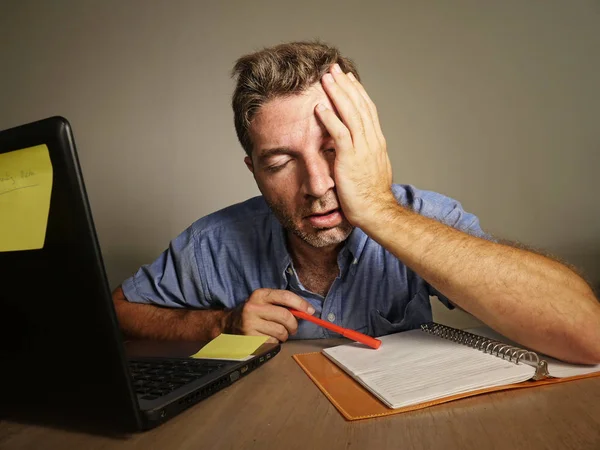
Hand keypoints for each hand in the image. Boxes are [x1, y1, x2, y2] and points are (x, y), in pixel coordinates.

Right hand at [225, 289, 314, 342]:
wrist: (228, 325)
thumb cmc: (254, 313)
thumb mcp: (264, 302)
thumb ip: (282, 304)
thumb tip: (307, 311)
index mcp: (260, 295)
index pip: (285, 296)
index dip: (301, 304)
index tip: (310, 311)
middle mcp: (254, 307)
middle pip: (285, 316)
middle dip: (293, 325)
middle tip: (292, 329)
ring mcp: (250, 323)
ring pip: (281, 331)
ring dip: (284, 335)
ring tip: (278, 334)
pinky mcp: (250, 338)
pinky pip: (273, 342)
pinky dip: (275, 342)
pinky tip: (268, 338)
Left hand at [315, 64, 394, 228]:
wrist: (376, 212)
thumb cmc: (370, 196)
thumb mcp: (369, 168)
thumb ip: (363, 154)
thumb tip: (355, 147)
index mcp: (376, 142)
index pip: (367, 110)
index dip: (356, 92)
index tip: (347, 78)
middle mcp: (371, 141)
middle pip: (359, 105)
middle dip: (345, 85)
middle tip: (334, 68)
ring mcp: (362, 149)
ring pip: (350, 114)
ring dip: (337, 94)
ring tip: (325, 78)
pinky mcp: (350, 160)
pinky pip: (339, 135)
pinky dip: (330, 119)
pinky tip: (320, 107)